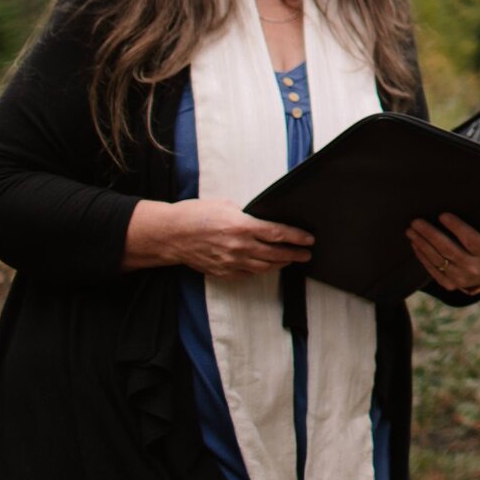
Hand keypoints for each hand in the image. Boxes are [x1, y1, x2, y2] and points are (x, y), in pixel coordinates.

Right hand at [147, 198, 314, 278]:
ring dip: (280, 264)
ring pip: (263, 267)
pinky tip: (267, 267)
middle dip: (294, 254)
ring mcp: (231, 262)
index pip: (278, 234)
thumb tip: (261, 219)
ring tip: (290, 260)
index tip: (309, 239)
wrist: (170, 235)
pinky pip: (247, 274)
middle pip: (275, 254)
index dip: (296, 237)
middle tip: (306, 254)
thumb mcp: (226, 205)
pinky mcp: (222, 271)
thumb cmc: (196, 215)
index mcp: (242, 226)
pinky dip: (260, 271)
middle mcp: (239, 246)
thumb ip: (246, 215)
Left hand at [408, 212, 479, 294]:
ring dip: (422, 244)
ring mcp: (462, 279)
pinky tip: (416, 244)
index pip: (471, 240)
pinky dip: (422, 256)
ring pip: (438, 260)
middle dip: (430, 234)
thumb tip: (479, 201)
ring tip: (411, 231)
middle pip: (449, 250)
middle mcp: (475, 268)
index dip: (457, 227)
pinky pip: (433, 270)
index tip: (442, 215)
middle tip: (416, 222)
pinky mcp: (450, 285)